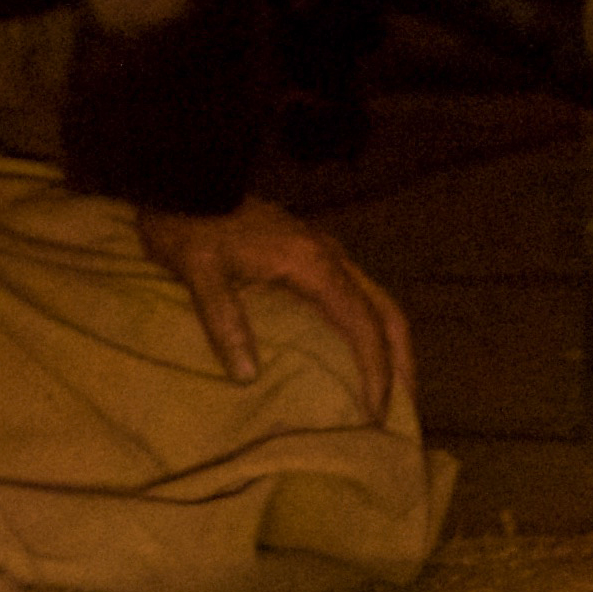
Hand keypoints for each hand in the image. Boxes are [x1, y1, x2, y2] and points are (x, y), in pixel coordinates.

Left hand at [133, 198, 412, 418]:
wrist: (187, 179)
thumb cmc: (191, 227)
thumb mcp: (199, 273)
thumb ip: (223, 320)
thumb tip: (248, 376)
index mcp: (311, 263)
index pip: (362, 323)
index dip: (376, 369)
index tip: (377, 412)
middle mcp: (330, 256)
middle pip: (386, 311)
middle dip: (401, 361)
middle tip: (404, 411)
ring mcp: (325, 251)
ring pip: (377, 300)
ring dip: (390, 344)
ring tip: (390, 389)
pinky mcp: (313, 252)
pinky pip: (357, 295)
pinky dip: (370, 328)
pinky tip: (357, 354)